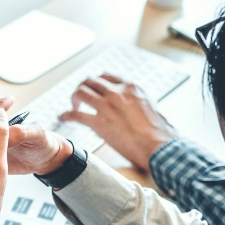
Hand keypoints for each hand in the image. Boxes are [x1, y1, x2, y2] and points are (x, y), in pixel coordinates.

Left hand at [59, 74, 176, 171]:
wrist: (160, 147)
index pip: (107, 77)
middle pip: (91, 81)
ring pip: (81, 92)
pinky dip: (66, 114)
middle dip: (83, 87)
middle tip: (80, 97)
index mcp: (131, 87)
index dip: (97, 83)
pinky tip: (62, 117)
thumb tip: (136, 109)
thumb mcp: (152, 107)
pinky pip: (76, 115)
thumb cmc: (162, 133)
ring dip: (74, 98)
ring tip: (73, 106)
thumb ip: (138, 103)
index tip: (94, 89)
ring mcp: (107, 106)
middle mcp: (117, 92)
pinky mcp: (99, 123)